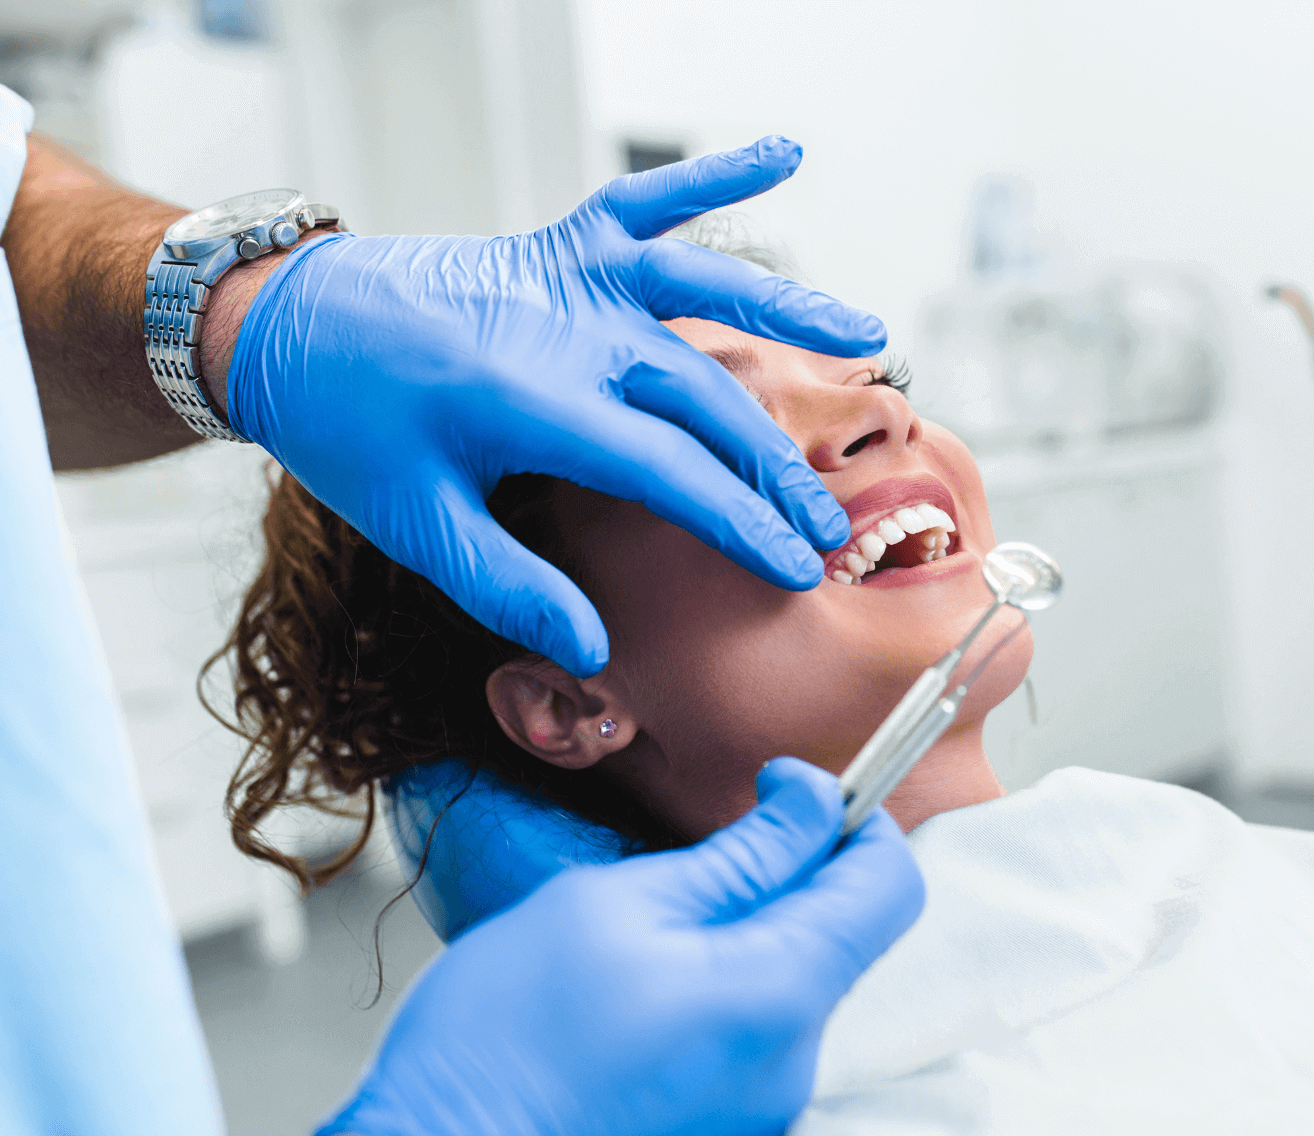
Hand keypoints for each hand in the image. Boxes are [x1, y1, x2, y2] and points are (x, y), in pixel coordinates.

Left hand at [224, 137, 884, 675]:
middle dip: (776, 466)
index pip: (670, 471)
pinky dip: (713, 175)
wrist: (288, 323)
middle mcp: (568, 329)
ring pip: (703, 287)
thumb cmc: (348, 426)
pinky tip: (782, 151)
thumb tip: (594, 649)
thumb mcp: (416, 523)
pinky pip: (648, 202)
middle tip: (831, 525)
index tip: (794, 565)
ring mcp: (569, 276)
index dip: (741, 522)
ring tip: (869, 336)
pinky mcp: (560, 244)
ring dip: (789, 311)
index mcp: (533, 402)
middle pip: (705, 397)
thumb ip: (509, 586)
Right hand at [313, 757, 923, 1135]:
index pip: (887, 885)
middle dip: (793, 873)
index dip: (855, 818)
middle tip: (705, 848)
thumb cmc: (507, 1037)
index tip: (793, 789)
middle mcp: (791, 1064)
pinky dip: (722, 987)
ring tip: (649, 930)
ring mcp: (762, 1106)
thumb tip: (809, 803)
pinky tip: (641, 989)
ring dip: (746, 932)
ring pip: (792, 981)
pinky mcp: (728, 1129)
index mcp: (778, 995)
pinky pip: (755, 1032)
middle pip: (843, 934)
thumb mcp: (621, 904)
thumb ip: (739, 856)